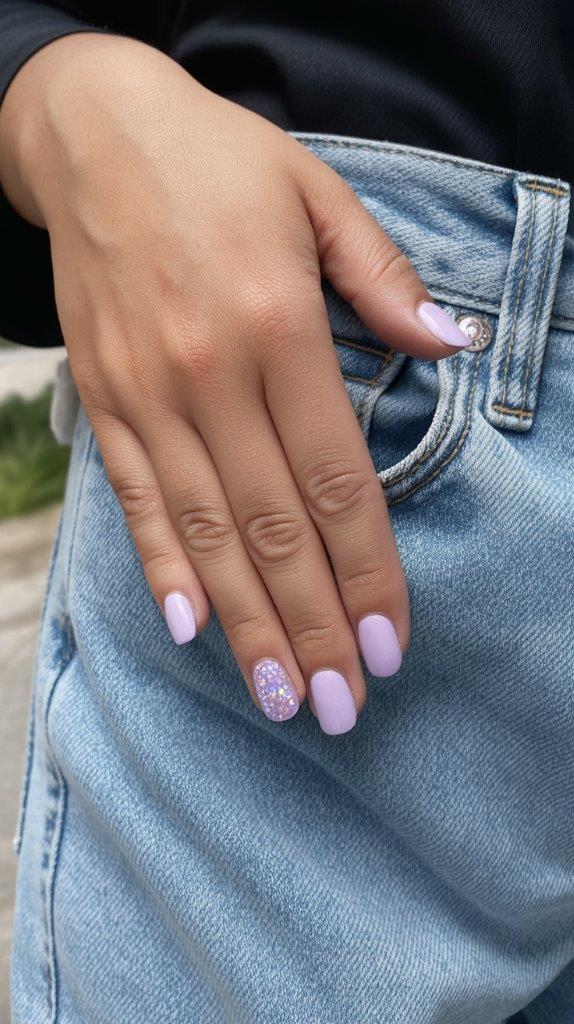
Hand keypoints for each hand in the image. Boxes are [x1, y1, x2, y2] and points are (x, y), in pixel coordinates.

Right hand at [0, 34, 470, 732]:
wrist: (93, 134)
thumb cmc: (217, 163)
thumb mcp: (318, 195)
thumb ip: (384, 280)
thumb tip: (450, 346)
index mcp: (277, 326)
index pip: (337, 481)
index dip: (367, 572)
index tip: (387, 644)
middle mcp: (210, 374)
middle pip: (273, 528)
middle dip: (313, 627)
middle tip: (343, 708)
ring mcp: (147, 394)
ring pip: (205, 533)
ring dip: (246, 623)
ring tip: (281, 698)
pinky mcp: (104, 400)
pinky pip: (136, 497)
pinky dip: (161, 568)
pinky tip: (191, 629)